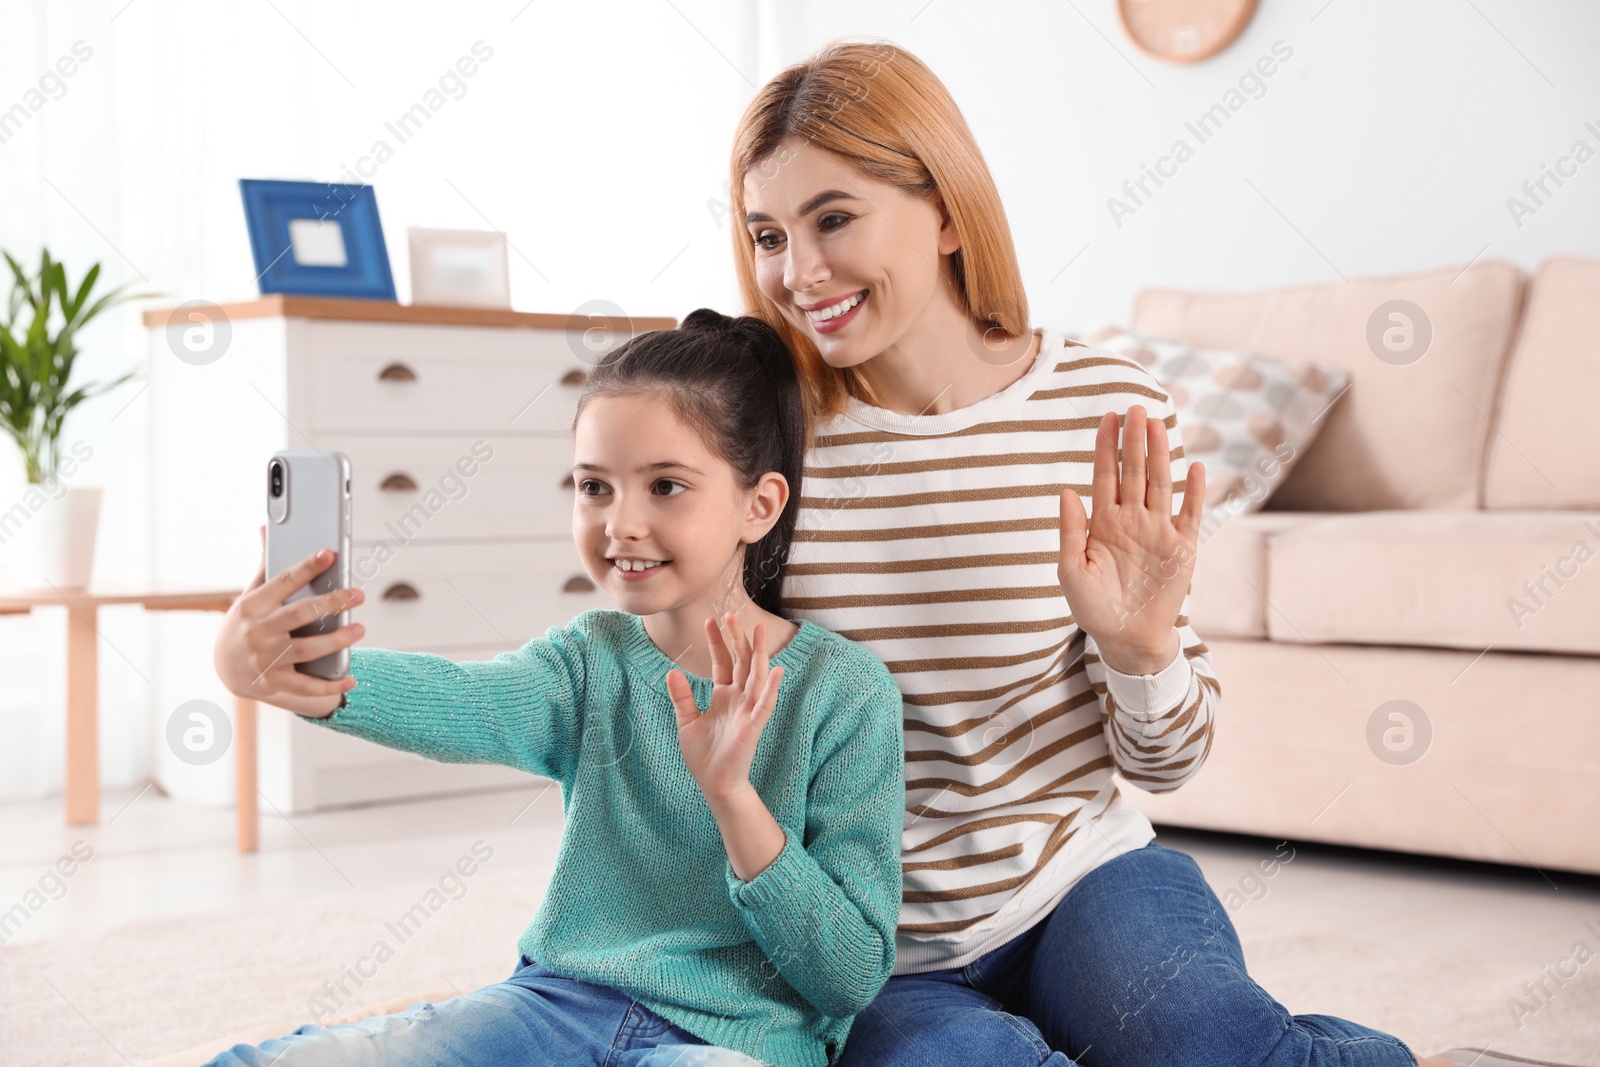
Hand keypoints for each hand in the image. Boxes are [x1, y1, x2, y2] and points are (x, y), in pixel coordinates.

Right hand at [212, 525, 365, 716]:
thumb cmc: (246, 624)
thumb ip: (265, 566)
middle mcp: (257, 632)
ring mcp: (265, 659)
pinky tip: (352, 679)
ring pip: (308, 650)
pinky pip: (306, 687)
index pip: (283, 581)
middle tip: (359, 595)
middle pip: (300, 614)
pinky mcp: (273, 683)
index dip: (307, 567)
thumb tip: (265, 528)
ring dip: (337, 641)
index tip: (329, 554)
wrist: (225, 669)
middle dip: (332, 603)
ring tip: (360, 629)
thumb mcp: (250, 595)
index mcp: (252, 606)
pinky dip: (330, 686)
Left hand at [665, 612, 784, 802]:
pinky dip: (770, 689)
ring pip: (756, 676)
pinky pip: (764, 705)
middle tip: (732, 613)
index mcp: (723, 697)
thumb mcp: (686, 721)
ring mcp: (748, 711)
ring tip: (760, 630)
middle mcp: (738, 699)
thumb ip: (682, 696)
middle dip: (737, 638)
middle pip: (741, 662)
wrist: (715, 784)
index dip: (717, 641)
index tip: (710, 619)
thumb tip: (673, 671)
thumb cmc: (703, 756)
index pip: (722, 662)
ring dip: (759, 654)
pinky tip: (776, 671)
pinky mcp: (753, 726)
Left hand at [1059, 406, 1204, 673]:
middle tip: (1134, 408)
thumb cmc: (1093, 607)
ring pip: (1161, 484)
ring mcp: (1158, 530)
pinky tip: (1197, 466)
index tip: (1107, 417)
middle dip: (1133, 440)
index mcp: (1104, 522)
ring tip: (1158, 425)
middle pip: (1134, 471)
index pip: (1105, 475)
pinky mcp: (1182, 548)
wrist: (1126, 638)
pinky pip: (1190, 514)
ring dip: (1160, 455)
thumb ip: (1070, 531)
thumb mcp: (1072, 571)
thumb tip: (1067, 491)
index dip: (1106, 447)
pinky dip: (1195, 491)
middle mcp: (1132, 519)